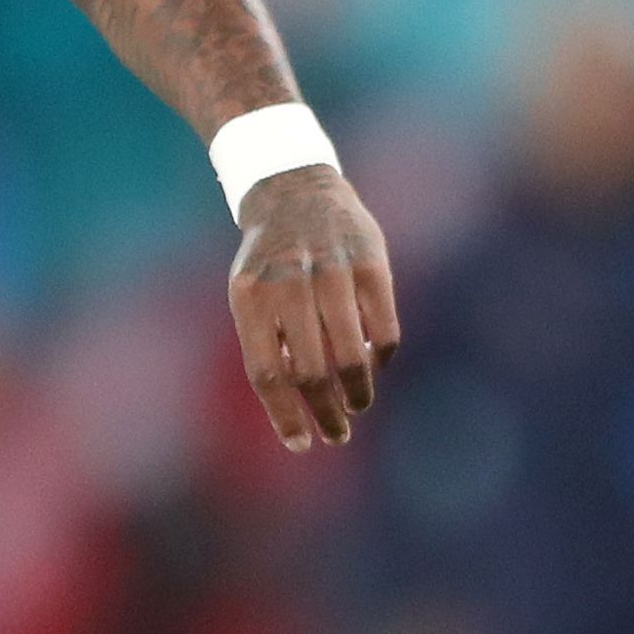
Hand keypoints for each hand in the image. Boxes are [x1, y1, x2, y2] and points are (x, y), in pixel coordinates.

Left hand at [228, 164, 399, 449]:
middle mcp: (288, 282)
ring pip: (351, 355)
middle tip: (337, 434)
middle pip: (309, 371)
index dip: (285, 415)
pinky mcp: (372, 263)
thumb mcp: (250, 293)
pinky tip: (375, 363)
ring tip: (357, 405)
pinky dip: (381, 356)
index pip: (266, 373)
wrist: (295, 189)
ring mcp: (333, 270)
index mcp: (250, 296)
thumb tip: (293, 403)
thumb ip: (266, 342)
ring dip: (357, 392)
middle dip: (325, 413)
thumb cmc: (270, 259)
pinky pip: (384, 330)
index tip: (302, 444)